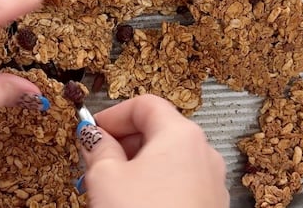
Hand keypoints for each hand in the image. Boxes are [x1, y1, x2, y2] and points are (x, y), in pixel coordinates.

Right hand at [78, 94, 228, 207]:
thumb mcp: (106, 177)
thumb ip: (97, 148)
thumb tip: (92, 136)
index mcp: (181, 134)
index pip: (144, 104)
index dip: (112, 114)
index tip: (91, 131)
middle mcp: (203, 153)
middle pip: (158, 130)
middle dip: (123, 142)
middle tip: (95, 160)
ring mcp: (211, 182)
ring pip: (169, 159)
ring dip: (137, 166)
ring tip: (112, 187)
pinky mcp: (210, 207)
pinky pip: (179, 183)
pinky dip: (155, 185)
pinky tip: (134, 204)